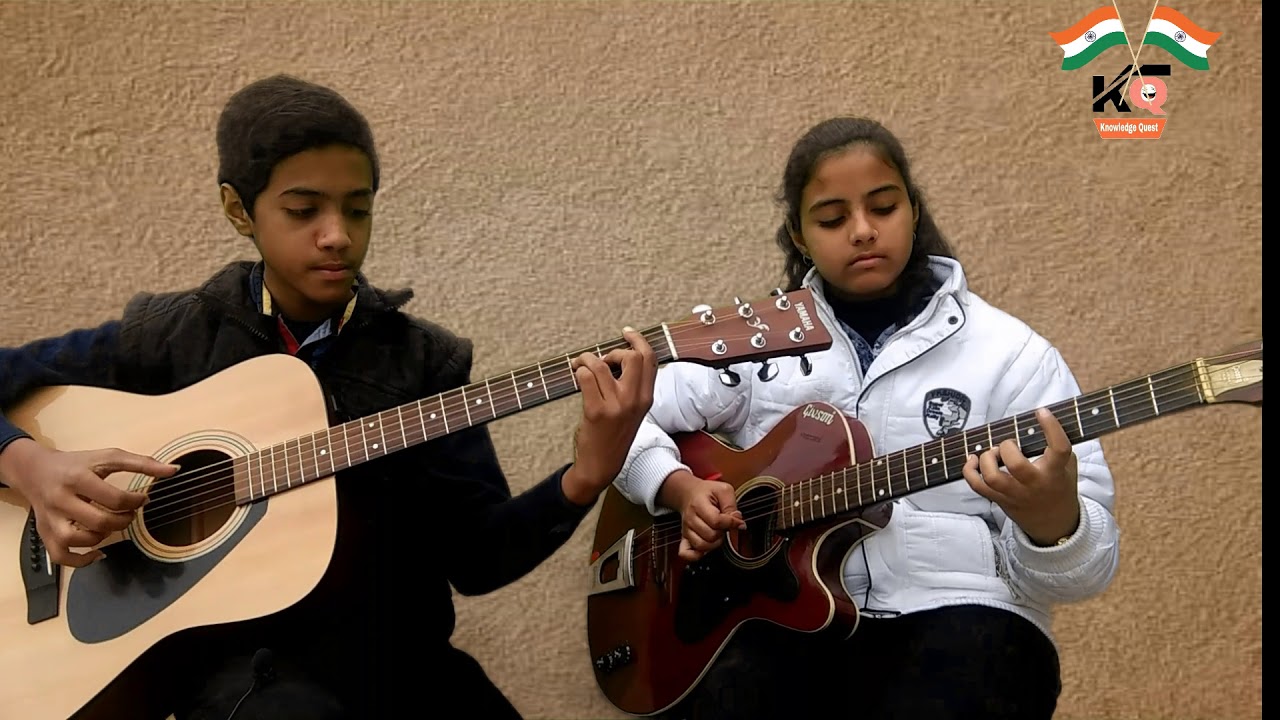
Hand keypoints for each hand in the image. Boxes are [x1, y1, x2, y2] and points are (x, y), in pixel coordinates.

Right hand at [0, 438, 177, 566]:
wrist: (34, 470)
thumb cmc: (77, 464)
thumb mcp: (108, 457)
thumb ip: (142, 463)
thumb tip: (174, 471)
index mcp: (78, 478)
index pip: (114, 498)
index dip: (135, 502)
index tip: (142, 499)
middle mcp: (61, 500)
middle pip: (99, 521)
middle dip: (123, 520)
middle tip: (130, 514)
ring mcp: (50, 519)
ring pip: (78, 540)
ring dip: (103, 537)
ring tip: (111, 524)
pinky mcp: (44, 533)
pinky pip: (61, 556)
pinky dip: (82, 561)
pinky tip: (98, 553)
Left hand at [561, 327, 658, 505]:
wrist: (601, 465)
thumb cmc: (614, 436)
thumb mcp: (633, 411)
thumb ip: (633, 386)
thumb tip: (619, 357)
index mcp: (647, 398)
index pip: (650, 359)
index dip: (638, 340)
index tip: (627, 333)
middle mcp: (635, 400)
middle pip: (632, 356)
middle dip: (613, 351)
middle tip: (602, 360)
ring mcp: (616, 406)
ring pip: (602, 365)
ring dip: (586, 359)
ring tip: (580, 366)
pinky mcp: (596, 411)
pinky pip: (586, 377)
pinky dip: (578, 370)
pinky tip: (575, 375)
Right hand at [659, 469, 745, 561]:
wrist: (689, 493)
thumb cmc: (707, 492)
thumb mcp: (723, 490)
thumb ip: (731, 506)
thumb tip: (738, 522)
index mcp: (699, 504)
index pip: (716, 520)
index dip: (731, 523)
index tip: (738, 522)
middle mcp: (691, 519)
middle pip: (710, 535)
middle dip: (722, 533)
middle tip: (724, 526)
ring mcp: (687, 530)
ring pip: (701, 545)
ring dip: (714, 543)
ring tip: (717, 534)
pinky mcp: (684, 538)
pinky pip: (685, 553)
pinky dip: (695, 556)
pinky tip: (704, 551)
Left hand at [962, 408, 1080, 545]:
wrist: (1054, 523)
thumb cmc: (1059, 487)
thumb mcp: (1068, 467)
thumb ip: (1058, 447)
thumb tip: (1046, 420)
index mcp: (1055, 473)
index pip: (1058, 449)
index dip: (1051, 428)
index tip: (1042, 412)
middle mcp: (1034, 484)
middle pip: (1016, 465)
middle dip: (1007, 447)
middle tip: (1009, 444)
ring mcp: (1014, 494)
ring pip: (992, 477)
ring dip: (987, 459)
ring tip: (993, 453)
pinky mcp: (999, 500)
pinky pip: (977, 486)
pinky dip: (969, 471)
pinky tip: (973, 460)